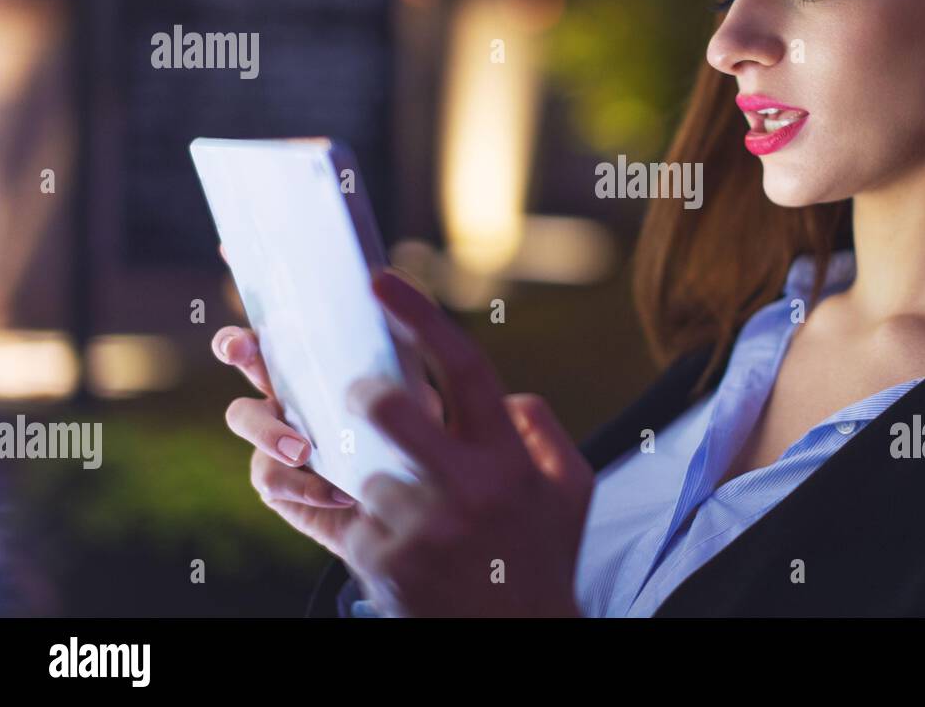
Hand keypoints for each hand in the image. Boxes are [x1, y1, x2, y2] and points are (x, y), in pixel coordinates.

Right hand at [213, 245, 444, 562]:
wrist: (422, 503)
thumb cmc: (424, 432)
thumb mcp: (430, 386)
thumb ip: (424, 353)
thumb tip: (446, 325)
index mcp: (318, 353)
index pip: (280, 308)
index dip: (249, 276)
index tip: (233, 247)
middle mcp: (289, 387)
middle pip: (242, 354)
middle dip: (234, 343)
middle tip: (244, 346)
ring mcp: (276, 433)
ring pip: (244, 417)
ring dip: (269, 429)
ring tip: (305, 448)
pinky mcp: (280, 482)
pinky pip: (268, 478)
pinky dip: (302, 485)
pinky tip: (338, 492)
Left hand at [342, 268, 592, 617]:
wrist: (518, 642)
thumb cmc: (543, 559)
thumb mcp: (571, 490)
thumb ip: (543, 429)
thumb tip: (506, 394)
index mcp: (511, 459)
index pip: (467, 369)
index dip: (422, 318)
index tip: (383, 281)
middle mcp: (468, 489)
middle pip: (392, 409)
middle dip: (367, 392)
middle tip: (363, 394)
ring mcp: (423, 529)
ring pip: (366, 470)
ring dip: (377, 480)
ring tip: (408, 510)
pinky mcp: (386, 566)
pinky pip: (353, 521)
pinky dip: (368, 527)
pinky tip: (400, 549)